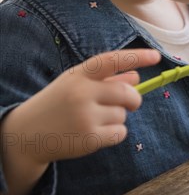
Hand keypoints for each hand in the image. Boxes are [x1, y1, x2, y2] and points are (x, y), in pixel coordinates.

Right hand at [2, 49, 160, 165]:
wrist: (27, 135)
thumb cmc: (59, 103)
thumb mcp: (77, 84)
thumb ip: (106, 79)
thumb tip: (137, 76)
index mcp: (79, 75)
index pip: (112, 60)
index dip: (136, 57)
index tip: (156, 56)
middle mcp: (82, 93)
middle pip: (128, 93)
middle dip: (133, 99)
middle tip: (128, 103)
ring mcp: (85, 116)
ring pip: (123, 114)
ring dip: (117, 117)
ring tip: (94, 119)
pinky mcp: (89, 138)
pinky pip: (121, 132)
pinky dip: (115, 133)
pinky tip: (96, 132)